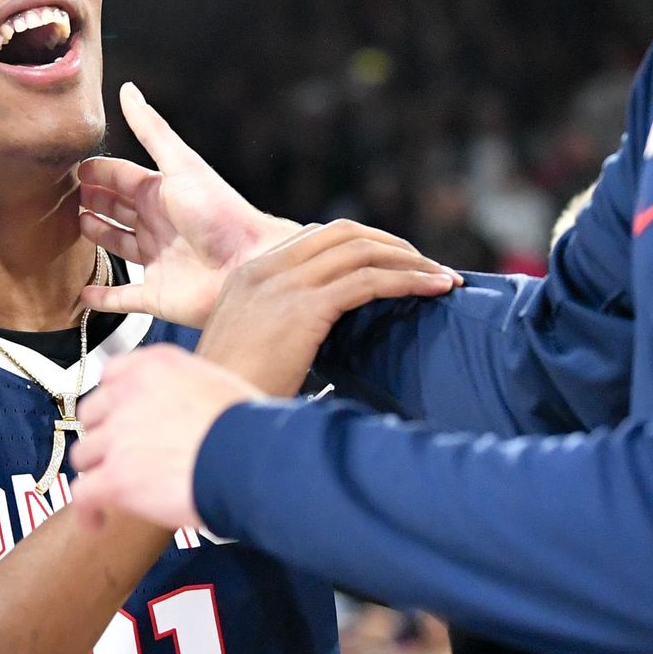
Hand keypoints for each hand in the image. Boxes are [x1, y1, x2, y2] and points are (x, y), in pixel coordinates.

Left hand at [71, 346, 261, 533]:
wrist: (253, 459)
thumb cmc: (250, 429)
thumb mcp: (215, 386)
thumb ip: (182, 392)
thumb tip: (181, 416)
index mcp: (155, 366)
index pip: (112, 373)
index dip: (113, 400)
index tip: (118, 416)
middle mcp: (129, 393)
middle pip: (92, 414)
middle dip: (103, 435)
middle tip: (119, 456)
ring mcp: (118, 435)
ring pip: (84, 455)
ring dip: (96, 472)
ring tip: (111, 492)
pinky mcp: (115, 476)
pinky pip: (82, 494)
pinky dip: (86, 510)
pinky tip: (97, 522)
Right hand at [77, 84, 301, 327]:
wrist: (248, 266)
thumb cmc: (220, 213)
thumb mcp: (181, 165)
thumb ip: (152, 130)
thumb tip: (128, 91)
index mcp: (164, 194)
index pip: (123, 178)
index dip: (99, 173)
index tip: (72, 169)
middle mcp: (159, 225)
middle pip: (118, 209)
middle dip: (94, 200)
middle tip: (64, 195)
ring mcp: (157, 260)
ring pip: (119, 245)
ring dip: (98, 236)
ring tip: (73, 227)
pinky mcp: (157, 295)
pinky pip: (124, 298)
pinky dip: (103, 297)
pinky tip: (84, 295)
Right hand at [199, 220, 460, 395]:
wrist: (208, 420)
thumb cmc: (232, 399)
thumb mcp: (250, 350)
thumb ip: (279, 328)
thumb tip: (321, 337)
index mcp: (249, 275)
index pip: (317, 238)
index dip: (364, 245)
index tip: (398, 266)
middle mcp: (264, 270)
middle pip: (344, 233)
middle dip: (393, 245)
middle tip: (429, 267)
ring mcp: (282, 285)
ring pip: (363, 251)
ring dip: (411, 261)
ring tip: (445, 279)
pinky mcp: (303, 309)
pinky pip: (369, 281)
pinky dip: (409, 282)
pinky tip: (435, 291)